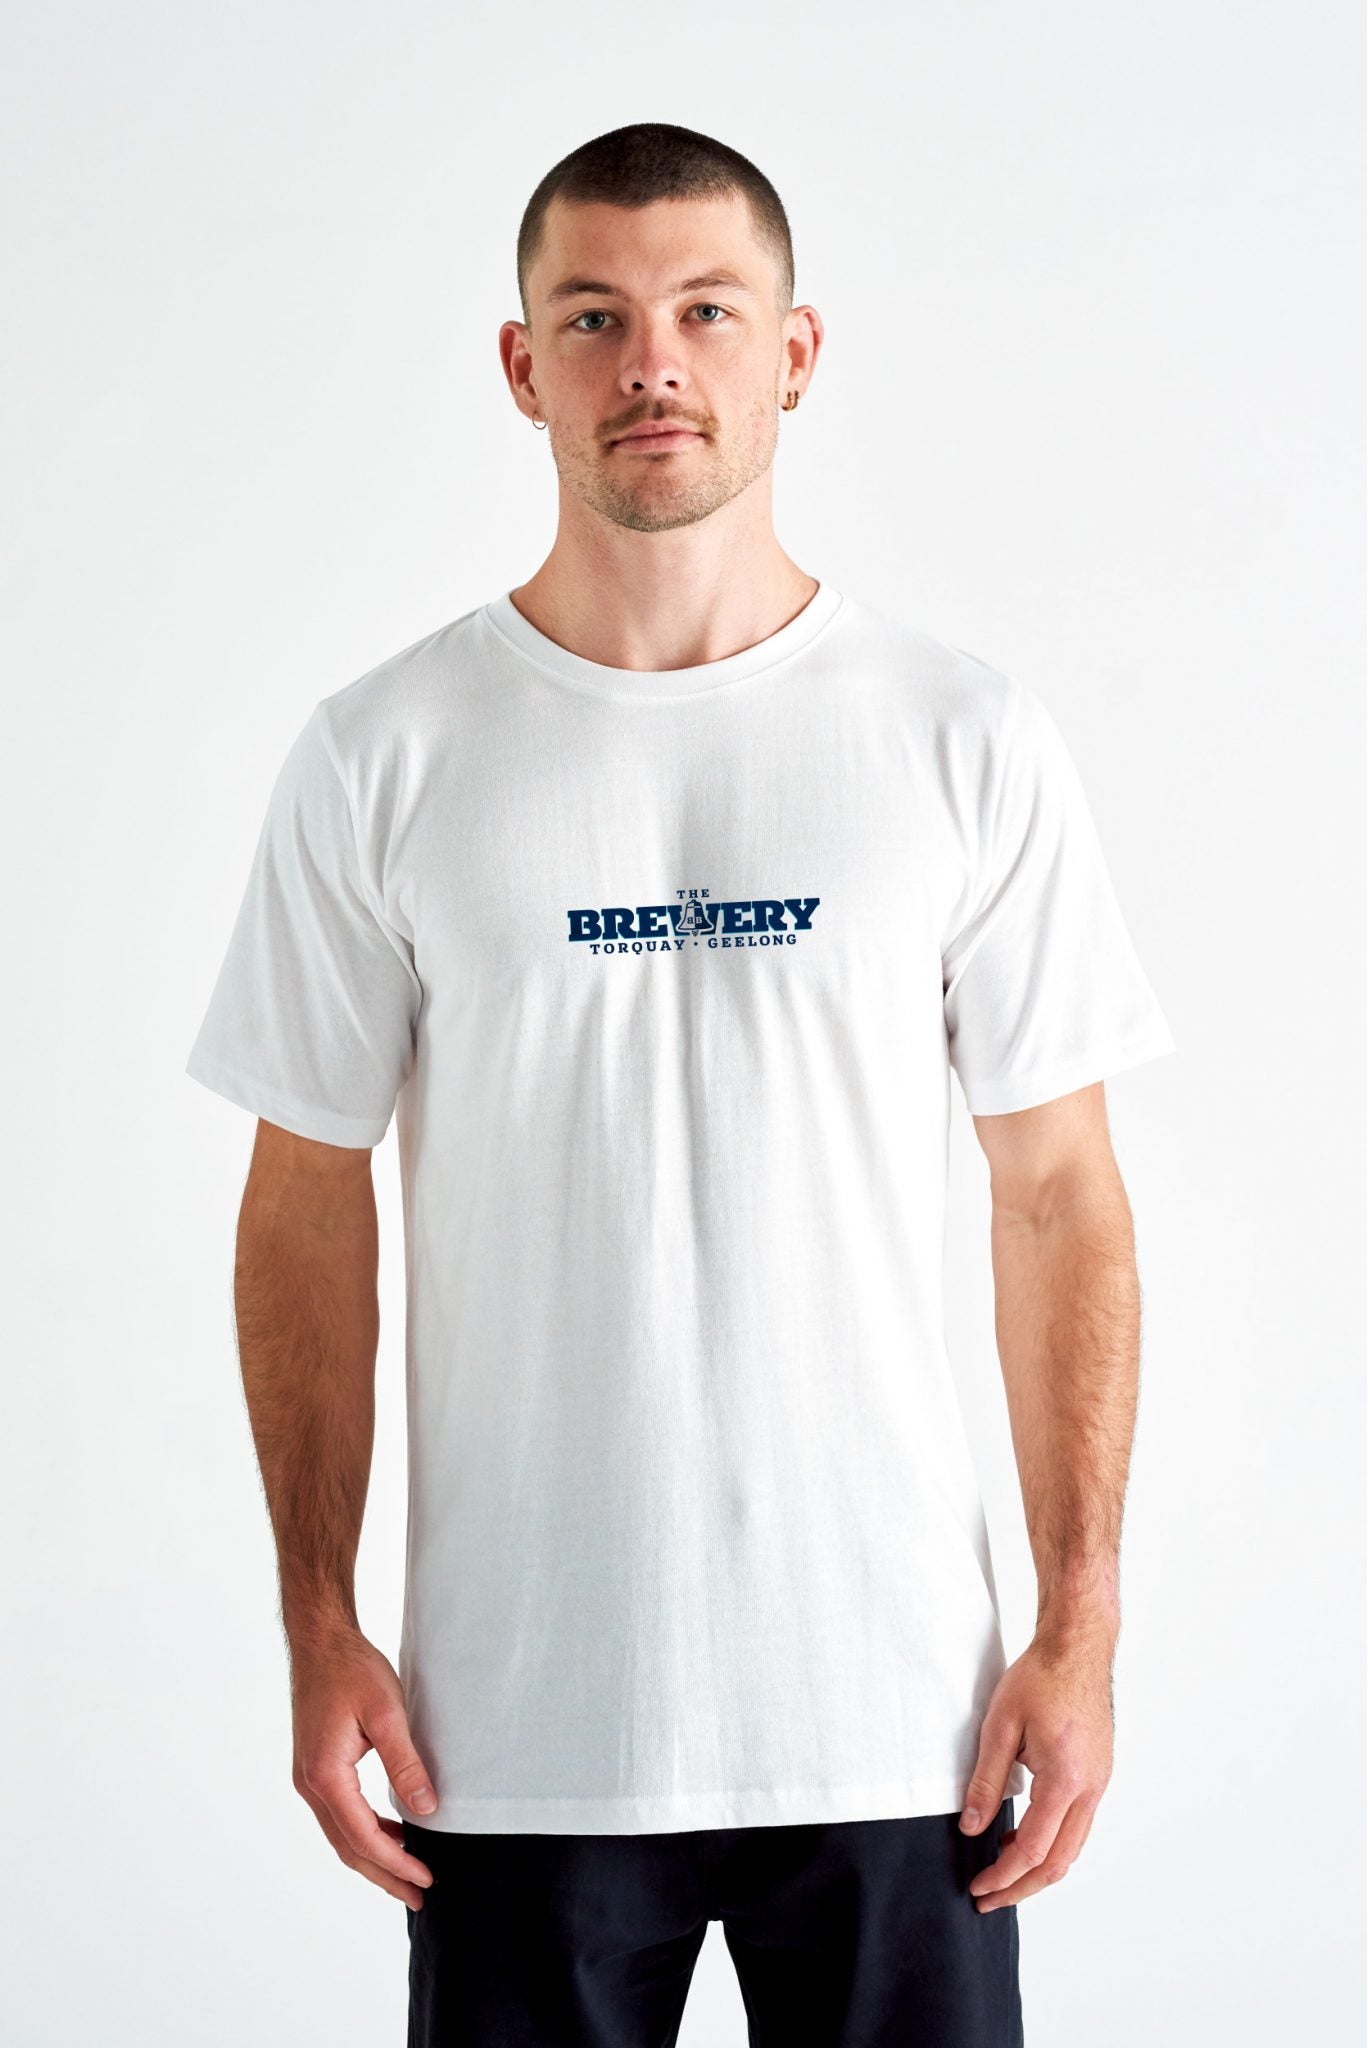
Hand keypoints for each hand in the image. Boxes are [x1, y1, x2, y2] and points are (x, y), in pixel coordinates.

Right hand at [290, 1625, 438, 1909]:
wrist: (320, 1642)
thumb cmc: (352, 1670)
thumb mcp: (387, 1713)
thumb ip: (406, 1764)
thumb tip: (427, 1810)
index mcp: (326, 1775)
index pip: (363, 1836)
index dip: (396, 1862)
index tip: (426, 1878)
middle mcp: (310, 1785)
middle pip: (348, 1846)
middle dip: (384, 1874)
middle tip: (419, 1895)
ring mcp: (308, 1778)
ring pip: (341, 1834)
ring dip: (373, 1857)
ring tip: (408, 1873)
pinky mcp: (315, 1768)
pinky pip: (339, 1815)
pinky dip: (363, 1833)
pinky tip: (389, 1834)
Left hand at [958, 1629, 1113, 1912]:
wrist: (1077, 1646)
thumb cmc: (1040, 1676)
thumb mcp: (1000, 1724)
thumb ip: (985, 1779)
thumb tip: (971, 1826)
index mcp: (1065, 1779)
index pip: (1033, 1849)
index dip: (1003, 1875)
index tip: (978, 1886)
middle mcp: (1090, 1789)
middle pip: (1060, 1862)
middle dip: (1022, 1888)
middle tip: (988, 1898)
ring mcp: (1099, 1783)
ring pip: (1073, 1848)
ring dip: (1039, 1869)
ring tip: (1002, 1873)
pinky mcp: (1099, 1775)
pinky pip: (1078, 1826)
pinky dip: (1052, 1844)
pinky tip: (1023, 1837)